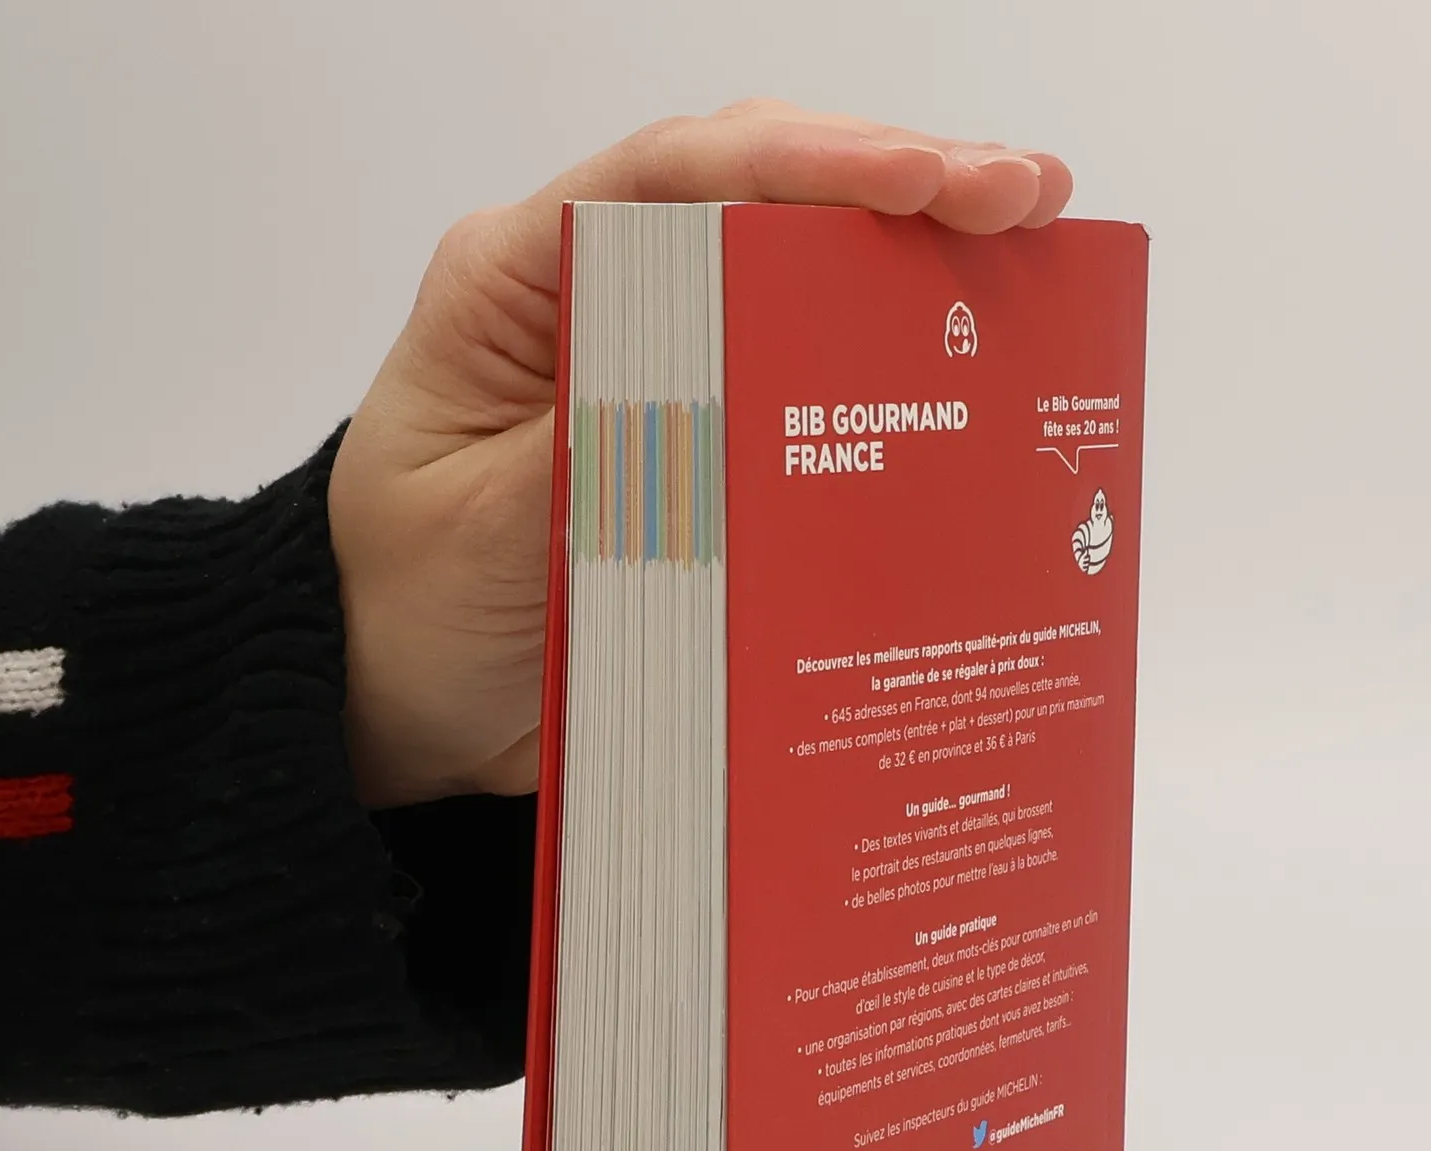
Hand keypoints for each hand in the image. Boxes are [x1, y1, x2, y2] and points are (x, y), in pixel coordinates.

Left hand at [327, 100, 1073, 808]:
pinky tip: (970, 373)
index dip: (812, 166)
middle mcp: (596, 299)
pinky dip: (886, 371)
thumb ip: (602, 457)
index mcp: (517, 281)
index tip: (930, 180)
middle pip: (759, 202)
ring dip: (914, 267)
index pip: (676, 179)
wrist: (398, 704)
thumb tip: (736, 410)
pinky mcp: (697, 442)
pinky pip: (800, 387)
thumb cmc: (404, 612)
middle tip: (1028, 198)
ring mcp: (655, 366)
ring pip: (796, 280)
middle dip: (902, 187)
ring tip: (1032, 256)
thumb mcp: (484, 535)